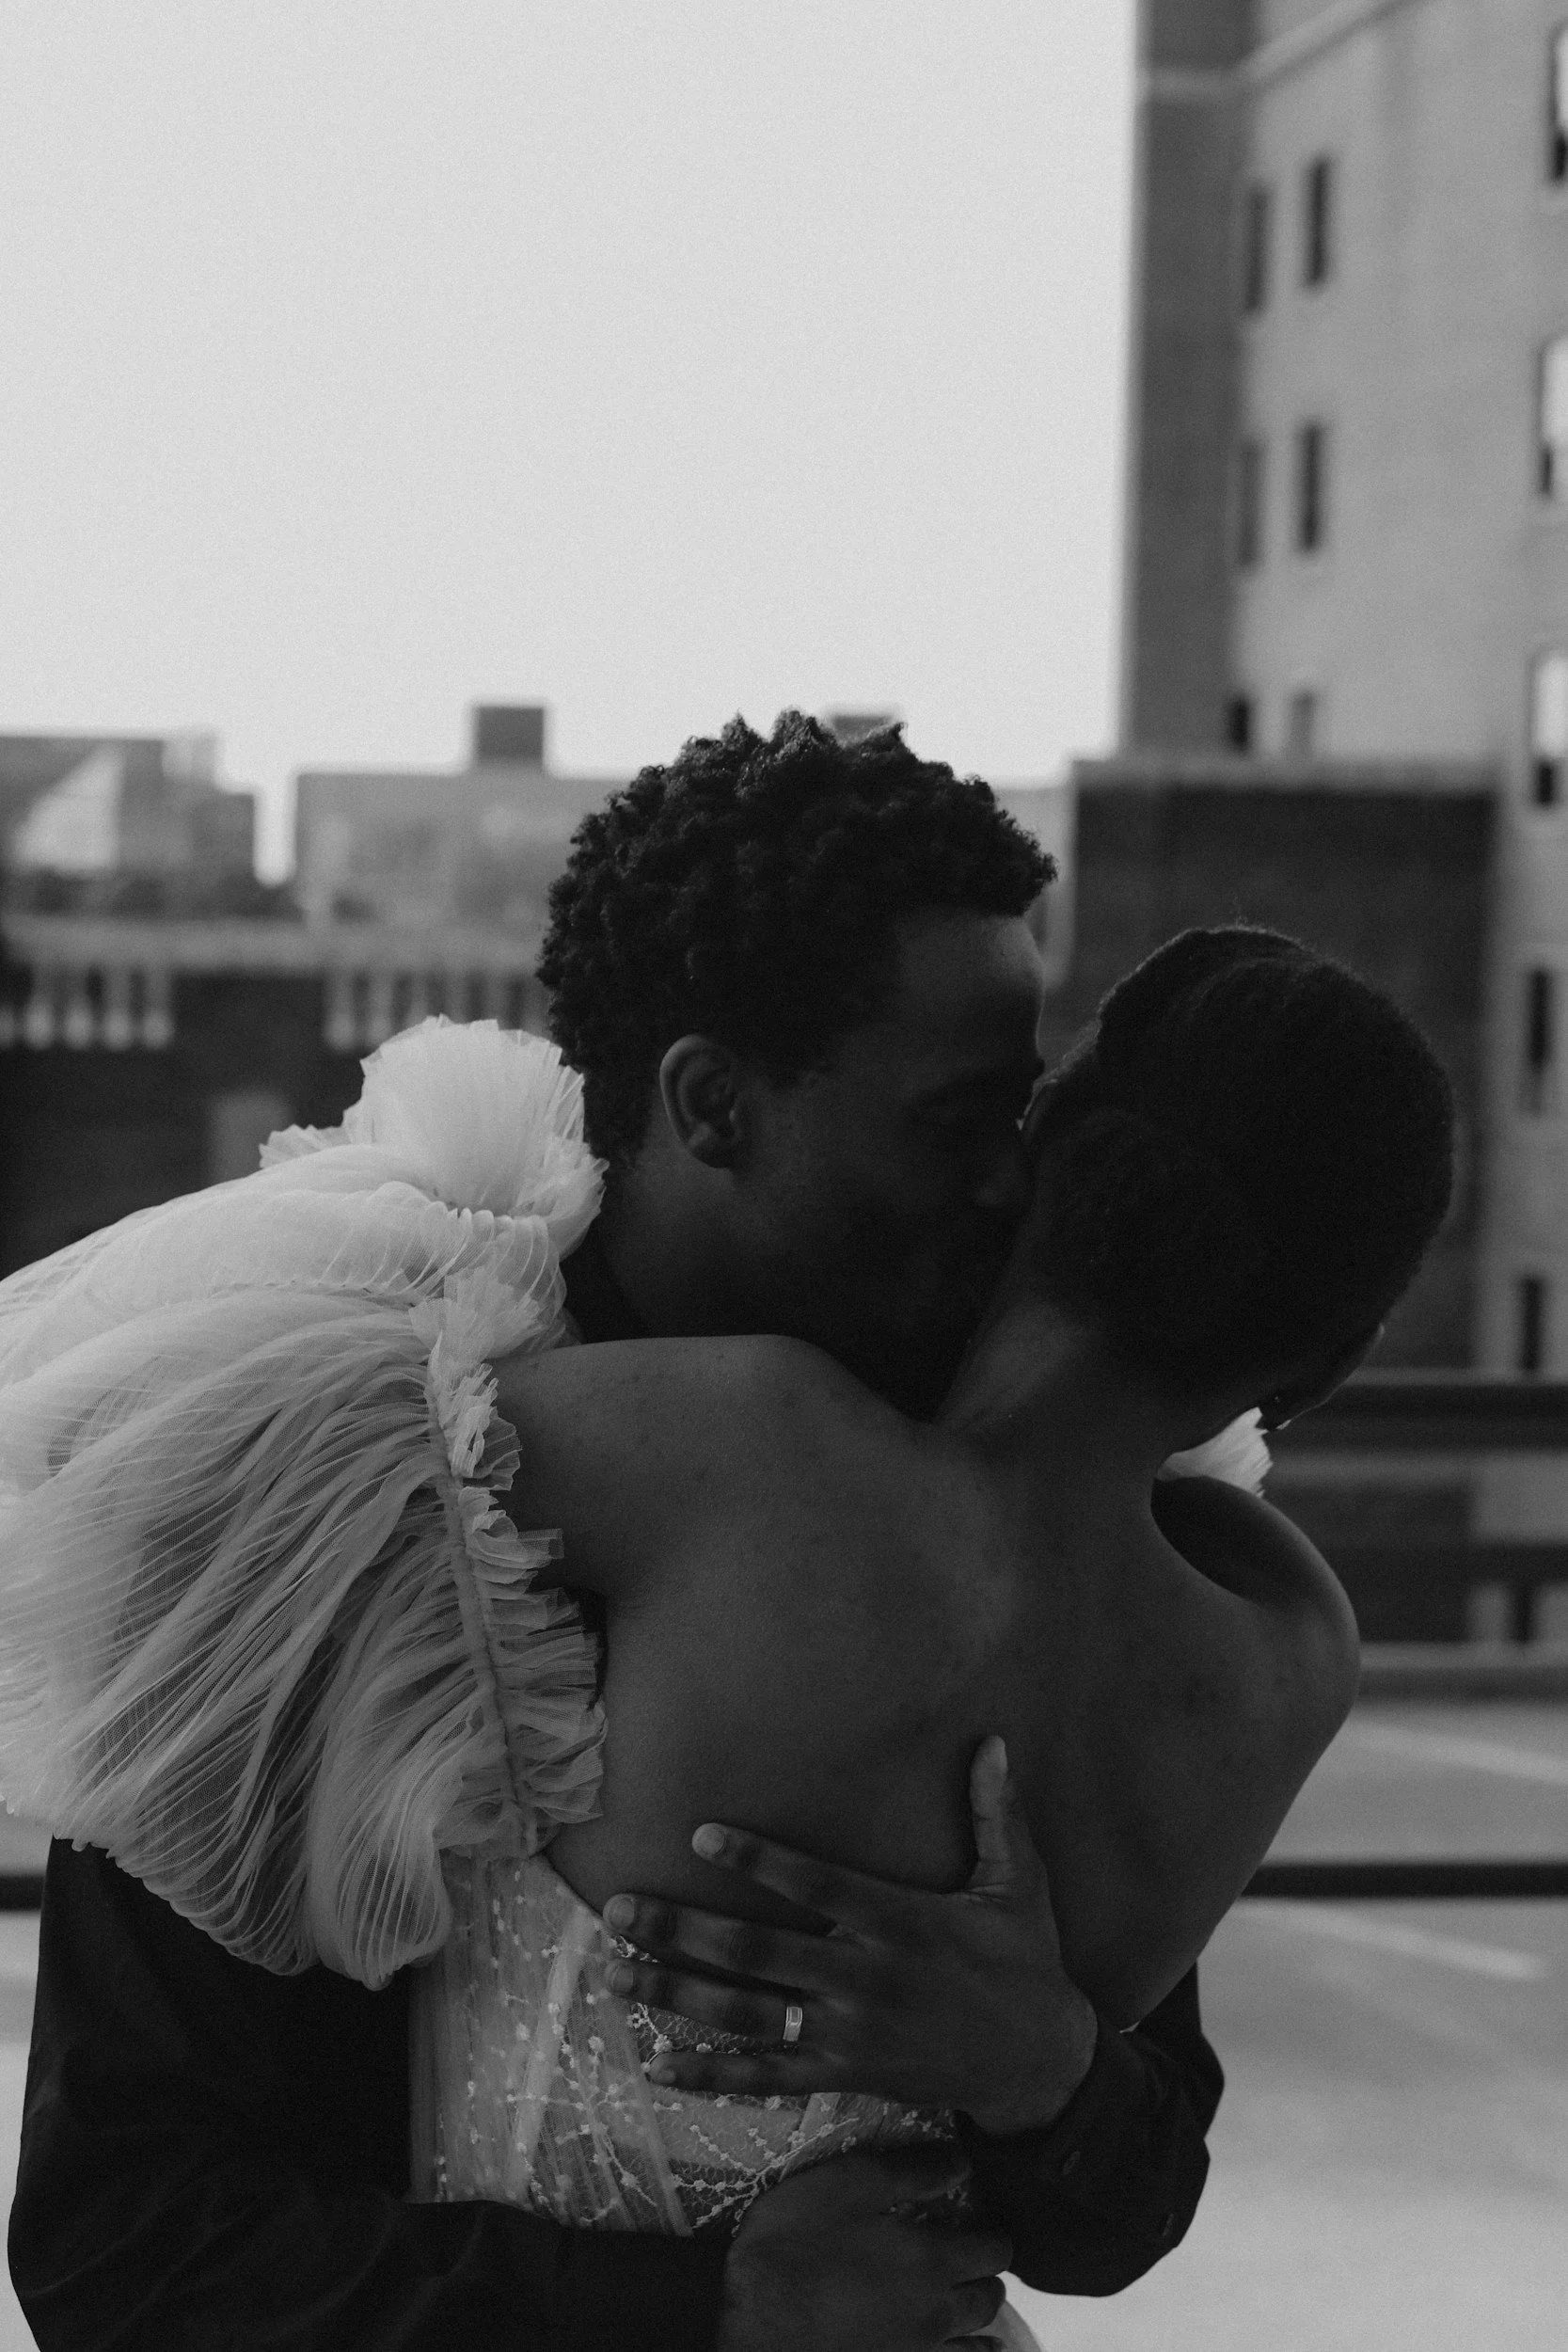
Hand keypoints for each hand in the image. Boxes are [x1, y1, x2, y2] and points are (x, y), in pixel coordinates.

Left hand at [603, 1735, 1098, 2136]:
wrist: (1038, 2065)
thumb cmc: (1024, 1961)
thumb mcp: (1019, 1884)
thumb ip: (997, 1813)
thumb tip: (992, 1740)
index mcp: (901, 1922)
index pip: (818, 1883)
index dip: (760, 1860)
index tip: (702, 1833)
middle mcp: (865, 1979)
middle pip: (757, 1951)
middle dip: (681, 1929)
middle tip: (616, 1908)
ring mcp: (849, 2034)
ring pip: (746, 2013)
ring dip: (675, 1992)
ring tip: (612, 1973)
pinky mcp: (844, 2075)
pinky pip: (767, 2077)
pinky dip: (710, 2074)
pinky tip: (657, 2064)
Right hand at [718, 2147, 1011, 2351]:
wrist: (751, 2328)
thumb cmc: (795, 2246)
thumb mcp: (848, 2186)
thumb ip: (911, 2172)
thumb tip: (962, 2162)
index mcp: (932, 2261)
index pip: (994, 2249)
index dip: (993, 2233)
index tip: (982, 2222)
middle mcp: (937, 2314)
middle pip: (990, 2299)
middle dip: (986, 2276)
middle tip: (969, 2260)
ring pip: (975, 2343)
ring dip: (976, 2321)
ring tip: (964, 2307)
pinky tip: (943, 2348)